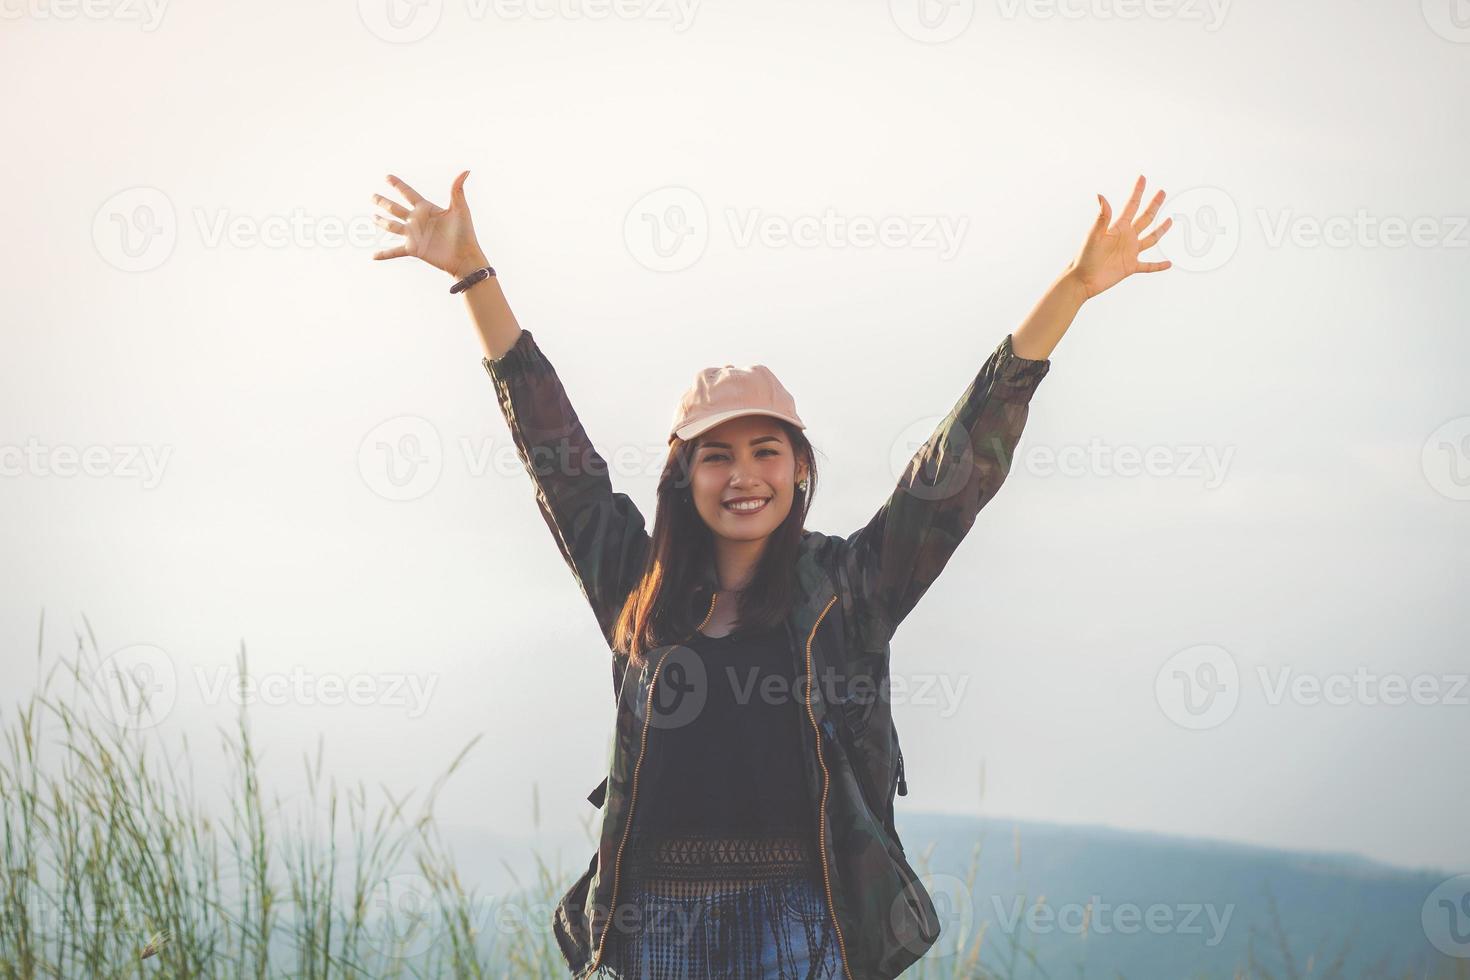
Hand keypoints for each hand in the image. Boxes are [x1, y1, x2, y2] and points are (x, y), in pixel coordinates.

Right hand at [371, 171, 487, 277]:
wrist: (464, 256)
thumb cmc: (465, 232)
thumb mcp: (460, 209)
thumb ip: (457, 190)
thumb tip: (466, 170)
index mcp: (426, 208)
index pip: (408, 193)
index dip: (397, 185)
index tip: (387, 177)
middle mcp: (417, 220)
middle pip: (395, 208)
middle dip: (383, 202)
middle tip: (372, 196)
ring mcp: (414, 235)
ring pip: (392, 226)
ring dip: (381, 222)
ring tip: (373, 217)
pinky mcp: (413, 249)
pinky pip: (395, 251)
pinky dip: (384, 254)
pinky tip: (373, 257)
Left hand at [1065, 174, 1173, 300]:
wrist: (1083, 279)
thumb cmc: (1085, 256)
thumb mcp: (1094, 235)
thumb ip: (1102, 217)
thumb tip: (1101, 195)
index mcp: (1118, 228)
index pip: (1131, 206)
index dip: (1137, 192)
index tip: (1142, 178)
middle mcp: (1126, 238)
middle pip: (1145, 218)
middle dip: (1153, 205)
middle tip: (1162, 192)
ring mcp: (1130, 252)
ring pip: (1150, 239)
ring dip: (1160, 230)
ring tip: (1170, 220)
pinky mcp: (1130, 267)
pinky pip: (1148, 266)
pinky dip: (1158, 265)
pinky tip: (1169, 264)